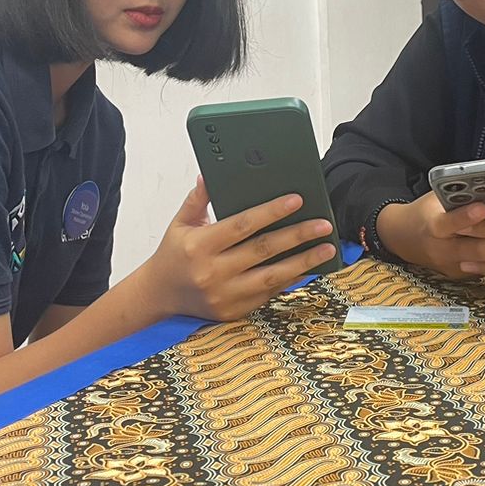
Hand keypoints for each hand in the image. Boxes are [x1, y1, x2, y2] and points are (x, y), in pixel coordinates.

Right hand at [140, 178, 335, 321]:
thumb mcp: (180, 223)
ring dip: (303, 261)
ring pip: (272, 276)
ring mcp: (224, 295)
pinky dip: (290, 280)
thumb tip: (210, 174)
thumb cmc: (174, 255)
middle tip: (323, 224)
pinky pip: (268, 293)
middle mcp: (213, 272)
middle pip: (263, 250)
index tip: (297, 200)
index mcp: (200, 246)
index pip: (242, 225)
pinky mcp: (233, 311)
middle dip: (297, 235)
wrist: (159, 295)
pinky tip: (307, 267)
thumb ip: (198, 199)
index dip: (271, 212)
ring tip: (326, 248)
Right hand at [375, 192, 484, 279]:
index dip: (465, 217)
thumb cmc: (429, 211)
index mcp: (432, 226)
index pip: (447, 224)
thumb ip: (459, 195)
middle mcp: (442, 251)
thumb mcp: (436, 197)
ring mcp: (454, 268)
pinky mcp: (465, 278)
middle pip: (478, 249)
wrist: (405, 239)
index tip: (483, 207)